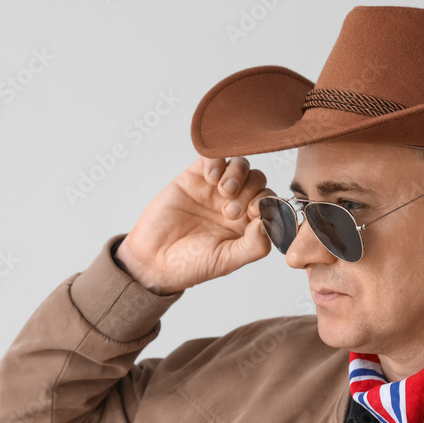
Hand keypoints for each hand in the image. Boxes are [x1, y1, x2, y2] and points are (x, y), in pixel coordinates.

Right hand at [114, 156, 272, 294]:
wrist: (152, 260)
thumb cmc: (191, 265)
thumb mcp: (227, 260)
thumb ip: (254, 245)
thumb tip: (270, 222)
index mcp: (248, 224)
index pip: (270, 202)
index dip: (267, 202)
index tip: (254, 212)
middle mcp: (236, 203)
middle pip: (258, 180)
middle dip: (250, 190)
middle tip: (230, 210)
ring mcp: (215, 189)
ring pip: (240, 166)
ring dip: (237, 174)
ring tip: (222, 191)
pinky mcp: (195, 177)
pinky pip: (212, 157)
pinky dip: (217, 161)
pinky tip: (210, 178)